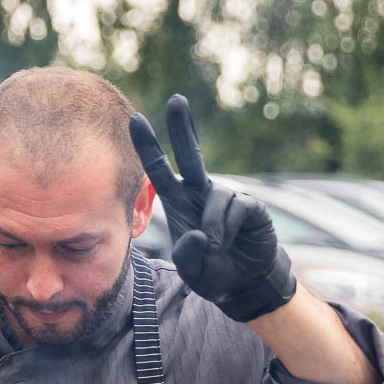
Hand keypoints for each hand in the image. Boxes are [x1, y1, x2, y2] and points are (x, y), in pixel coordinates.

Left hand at [129, 94, 296, 321]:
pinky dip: (227, 228)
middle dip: (183, 127)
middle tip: (176, 100)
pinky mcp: (248, 205)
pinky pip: (235, 207)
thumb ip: (188, 256)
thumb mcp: (192, 271)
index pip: (159, 171)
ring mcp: (226, 196)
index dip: (148, 146)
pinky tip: (229, 242)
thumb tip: (199, 234)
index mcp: (179, 203)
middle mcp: (201, 193)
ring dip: (213, 227)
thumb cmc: (212, 272)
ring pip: (215, 198)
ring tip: (215, 248)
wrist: (245, 283)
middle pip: (191, 154)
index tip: (135, 120)